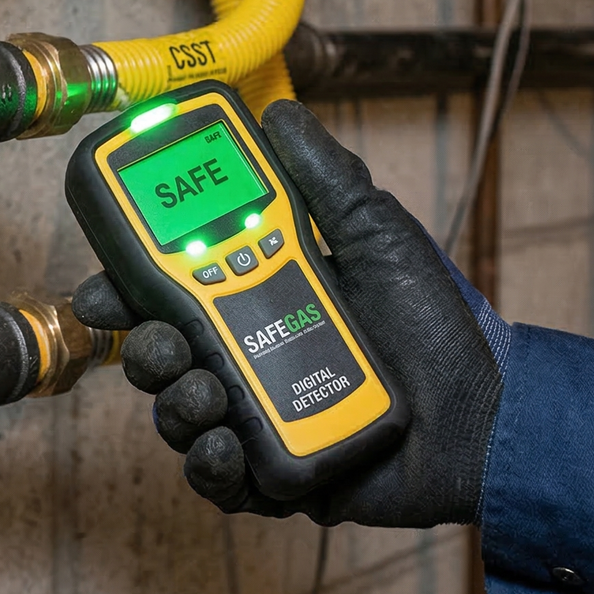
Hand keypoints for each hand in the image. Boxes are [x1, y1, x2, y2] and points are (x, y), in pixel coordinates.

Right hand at [72, 100, 507, 526]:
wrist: (487, 412)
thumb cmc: (435, 325)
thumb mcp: (376, 236)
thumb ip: (325, 178)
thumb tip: (279, 115)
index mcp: (257, 299)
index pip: (171, 291)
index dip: (127, 289)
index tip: (106, 285)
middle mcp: (248, 358)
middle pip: (161, 355)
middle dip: (144, 350)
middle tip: (161, 341)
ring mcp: (259, 418)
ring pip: (181, 415)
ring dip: (176, 405)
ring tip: (207, 393)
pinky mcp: (277, 475)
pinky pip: (222, 479)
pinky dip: (210, 465)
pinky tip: (225, 444)